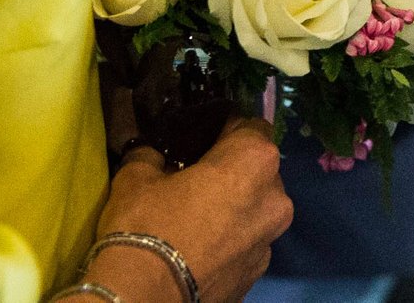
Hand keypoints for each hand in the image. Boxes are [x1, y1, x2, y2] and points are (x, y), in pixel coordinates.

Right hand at [82, 118, 291, 302]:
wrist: (143, 299)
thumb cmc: (147, 225)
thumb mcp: (136, 177)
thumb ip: (152, 156)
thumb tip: (154, 154)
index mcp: (254, 161)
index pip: (252, 127)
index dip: (227, 130)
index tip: (203, 140)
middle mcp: (276, 198)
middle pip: (259, 172)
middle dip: (234, 172)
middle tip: (197, 180)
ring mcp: (270, 241)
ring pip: (257, 211)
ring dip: (236, 209)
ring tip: (199, 219)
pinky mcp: (257, 275)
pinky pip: (246, 246)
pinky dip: (230, 243)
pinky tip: (201, 250)